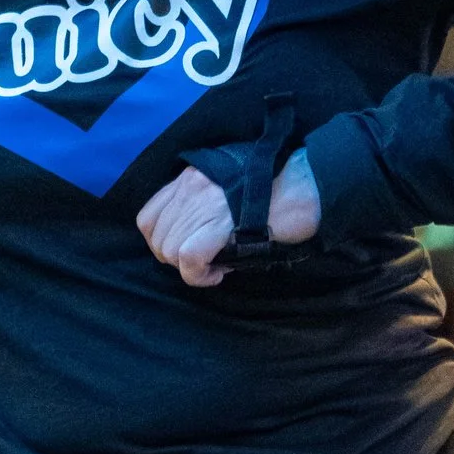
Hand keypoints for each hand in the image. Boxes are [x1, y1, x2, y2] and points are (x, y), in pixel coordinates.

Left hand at [136, 150, 319, 286]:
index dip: (161, 242)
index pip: (148, 216)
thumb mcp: (230, 186)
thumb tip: (194, 238)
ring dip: (189, 269)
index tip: (182, 251)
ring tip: (214, 268)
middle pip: (157, 238)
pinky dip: (197, 276)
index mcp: (190, 177)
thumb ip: (205, 204)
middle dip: (175, 260)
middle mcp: (189, 188)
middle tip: (203, 263)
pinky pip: (188, 259)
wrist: (305, 183)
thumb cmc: (276, 188)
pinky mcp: (217, 224)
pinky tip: (215, 275)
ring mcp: (201, 205)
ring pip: (169, 251)